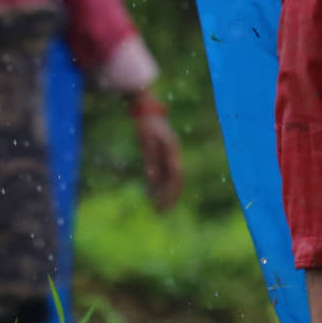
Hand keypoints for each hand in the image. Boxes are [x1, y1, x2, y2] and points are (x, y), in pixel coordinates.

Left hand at [130, 95, 184, 211]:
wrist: (145, 109)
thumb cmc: (145, 124)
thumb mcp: (145, 140)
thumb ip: (150, 158)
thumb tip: (152, 178)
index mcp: (172, 150)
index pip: (176, 176)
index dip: (171, 192)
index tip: (162, 204)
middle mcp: (173, 154)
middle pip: (176, 180)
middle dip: (171, 197)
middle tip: (161, 213)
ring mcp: (169, 154)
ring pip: (170, 178)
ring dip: (165, 193)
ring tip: (157, 209)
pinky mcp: (162, 154)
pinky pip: (163, 173)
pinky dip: (159, 185)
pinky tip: (151, 194)